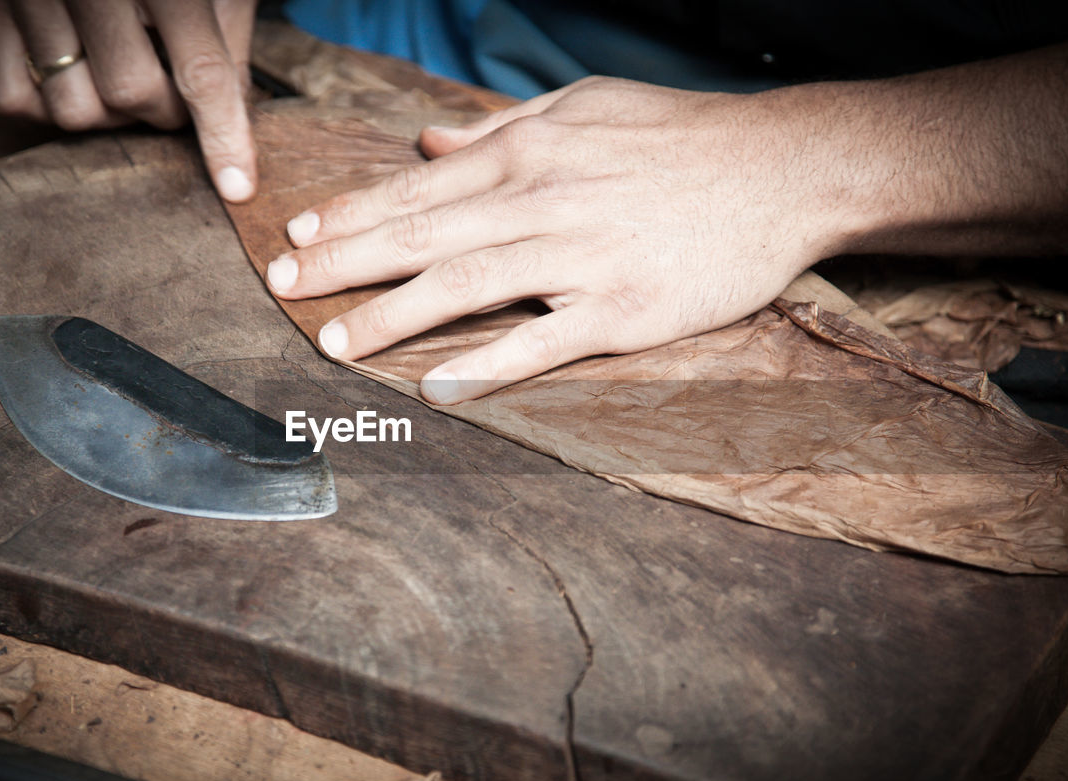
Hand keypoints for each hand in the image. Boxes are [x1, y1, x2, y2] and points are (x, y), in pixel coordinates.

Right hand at [0, 0, 258, 200]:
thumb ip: (227, 31)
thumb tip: (240, 110)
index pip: (200, 70)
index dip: (224, 135)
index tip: (237, 188)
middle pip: (132, 95)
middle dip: (163, 112)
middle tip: (172, 91)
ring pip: (74, 109)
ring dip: (110, 114)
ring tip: (124, 74)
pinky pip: (14, 99)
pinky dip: (49, 105)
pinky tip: (76, 74)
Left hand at [265, 77, 842, 403]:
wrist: (785, 168)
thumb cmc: (681, 137)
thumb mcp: (586, 107)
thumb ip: (502, 129)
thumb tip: (430, 141)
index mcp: (530, 151)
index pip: (419, 187)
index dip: (352, 214)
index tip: (299, 237)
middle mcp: (543, 200)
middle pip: (422, 236)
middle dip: (343, 264)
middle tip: (282, 289)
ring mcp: (582, 257)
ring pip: (466, 287)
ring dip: (393, 317)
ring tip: (335, 343)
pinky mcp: (624, 309)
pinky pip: (543, 343)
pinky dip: (489, 364)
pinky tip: (439, 385)